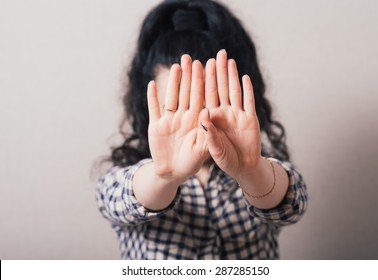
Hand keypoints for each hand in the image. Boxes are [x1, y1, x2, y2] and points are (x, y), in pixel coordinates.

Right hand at [147, 55, 208, 181]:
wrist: (173, 172)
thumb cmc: (191, 163)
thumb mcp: (203, 150)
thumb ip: (206, 133)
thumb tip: (207, 111)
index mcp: (196, 121)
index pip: (200, 97)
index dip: (201, 82)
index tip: (204, 65)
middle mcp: (184, 117)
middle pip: (186, 92)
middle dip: (188, 75)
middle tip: (189, 57)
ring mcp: (169, 120)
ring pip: (171, 96)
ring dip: (173, 82)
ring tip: (175, 66)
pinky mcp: (156, 126)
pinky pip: (153, 109)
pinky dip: (152, 97)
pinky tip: (152, 83)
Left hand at [200, 50, 261, 179]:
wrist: (242, 167)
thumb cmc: (224, 159)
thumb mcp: (212, 148)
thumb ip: (208, 133)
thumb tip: (203, 114)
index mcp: (212, 118)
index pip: (207, 95)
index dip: (204, 79)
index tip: (200, 64)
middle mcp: (224, 113)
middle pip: (220, 88)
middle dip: (218, 71)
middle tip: (217, 54)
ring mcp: (238, 114)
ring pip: (234, 91)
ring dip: (232, 76)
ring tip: (229, 60)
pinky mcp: (250, 119)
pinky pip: (248, 102)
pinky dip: (248, 90)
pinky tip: (245, 77)